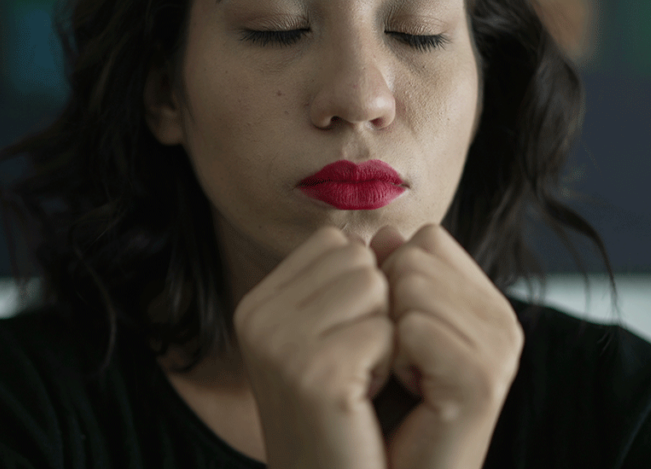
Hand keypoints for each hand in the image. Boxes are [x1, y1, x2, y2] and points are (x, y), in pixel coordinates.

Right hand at [234, 227, 391, 468]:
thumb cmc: (345, 420)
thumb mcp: (333, 340)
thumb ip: (350, 283)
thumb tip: (393, 231)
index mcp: (256, 305)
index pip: (335, 244)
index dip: (362, 289)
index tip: (346, 344)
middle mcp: (257, 317)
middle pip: (358, 259)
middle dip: (377, 311)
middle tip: (356, 369)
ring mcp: (279, 344)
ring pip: (375, 285)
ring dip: (386, 336)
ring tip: (360, 383)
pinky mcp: (314, 373)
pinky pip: (389, 331)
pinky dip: (393, 367)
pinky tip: (363, 403)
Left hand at [371, 224, 523, 468]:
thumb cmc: (382, 407)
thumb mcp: (385, 330)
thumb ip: (390, 277)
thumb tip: (384, 232)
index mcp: (484, 302)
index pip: (426, 238)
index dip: (391, 278)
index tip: (396, 335)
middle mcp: (502, 320)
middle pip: (413, 256)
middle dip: (386, 306)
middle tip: (398, 363)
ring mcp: (499, 350)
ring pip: (410, 285)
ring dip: (387, 334)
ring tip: (403, 379)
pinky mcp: (483, 381)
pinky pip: (412, 328)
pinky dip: (393, 360)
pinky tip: (409, 393)